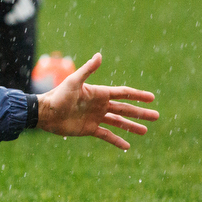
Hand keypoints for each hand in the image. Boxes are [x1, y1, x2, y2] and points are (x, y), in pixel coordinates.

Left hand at [35, 53, 157, 150]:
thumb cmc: (58, 95)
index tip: (152, 98)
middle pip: (125, 108)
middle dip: (140, 112)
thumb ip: (87, 70)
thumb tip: (99, 55)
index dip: (137, 95)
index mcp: (99, 93)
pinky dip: (117, 141)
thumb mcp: (73, 81)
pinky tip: (127, 146)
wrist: (45, 113)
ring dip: (132, 127)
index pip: (123, 93)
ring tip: (145, 131)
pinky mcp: (89, 129)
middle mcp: (100, 105)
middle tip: (157, 116)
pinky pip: (107, 135)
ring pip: (118, 122)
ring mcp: (95, 117)